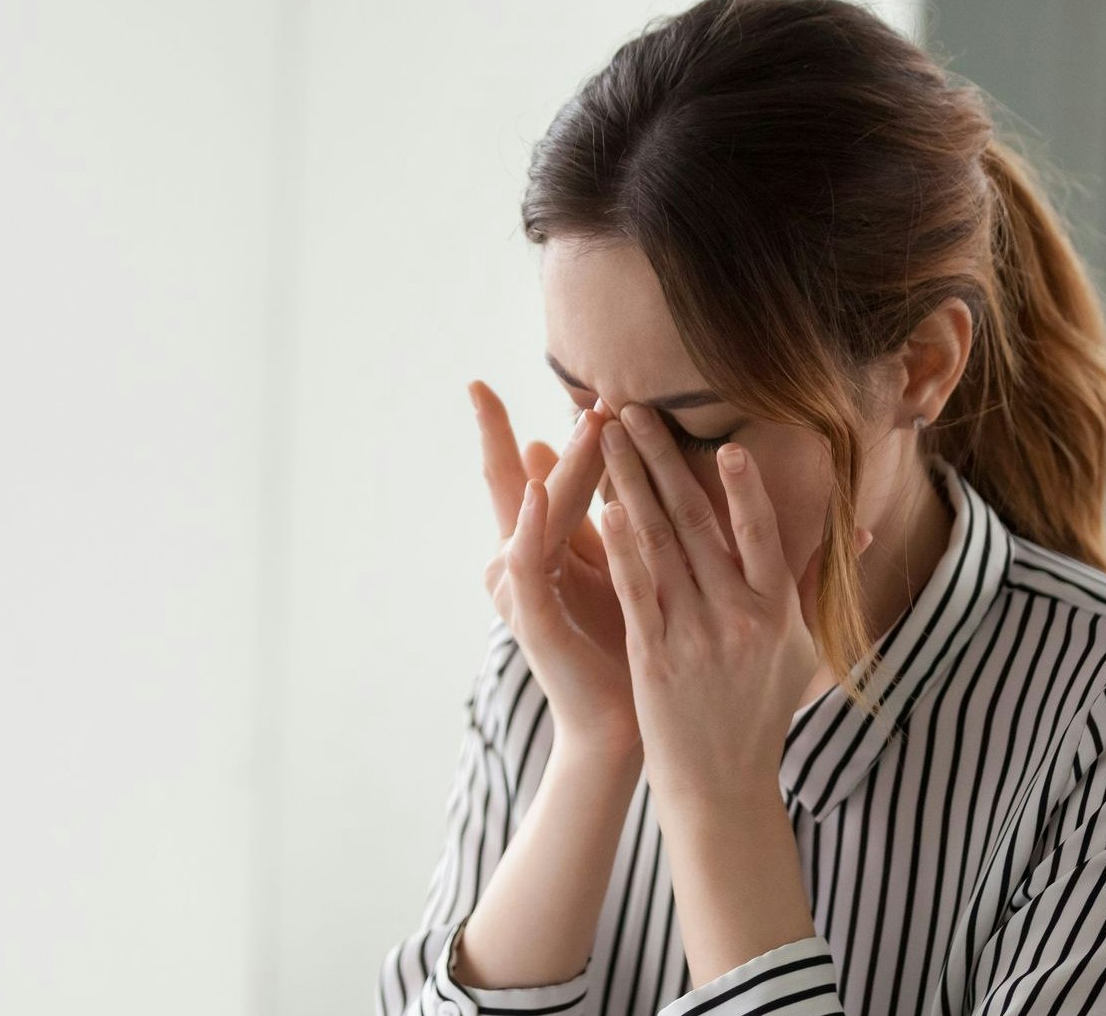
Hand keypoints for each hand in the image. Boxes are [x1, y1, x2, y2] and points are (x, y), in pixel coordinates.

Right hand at [471, 380, 636, 750]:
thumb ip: (601, 515)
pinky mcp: (531, 616)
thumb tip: (589, 458)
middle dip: (525, 432)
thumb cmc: (624, 645)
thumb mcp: (616, 566)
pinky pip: (528, 561)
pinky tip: (538, 488)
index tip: (481, 383)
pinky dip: (531, 524)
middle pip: (522, 483)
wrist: (620, 723)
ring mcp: (521, 589)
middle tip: (554, 385)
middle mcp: (520, 562)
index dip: (508, 430)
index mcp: (542, 548)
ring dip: (560, 466)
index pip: (529, 475)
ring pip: (535, 512)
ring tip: (583, 419)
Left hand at [595, 403, 874, 806]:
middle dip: (662, 461)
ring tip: (606, 440)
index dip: (744, 488)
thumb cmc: (761, 710)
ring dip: (630, 486)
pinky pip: (637, 592)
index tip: (725, 441)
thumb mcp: (801, 648)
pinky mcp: (654, 658)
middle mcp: (740, 618)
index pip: (761, 535)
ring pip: (660, 546)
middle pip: (697, 524)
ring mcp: (695, 637)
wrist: (721, 783)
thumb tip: (862, 531)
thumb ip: (815, 584)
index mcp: (779, 611)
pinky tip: (603, 510)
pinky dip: (620, 549)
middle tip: (633, 411)